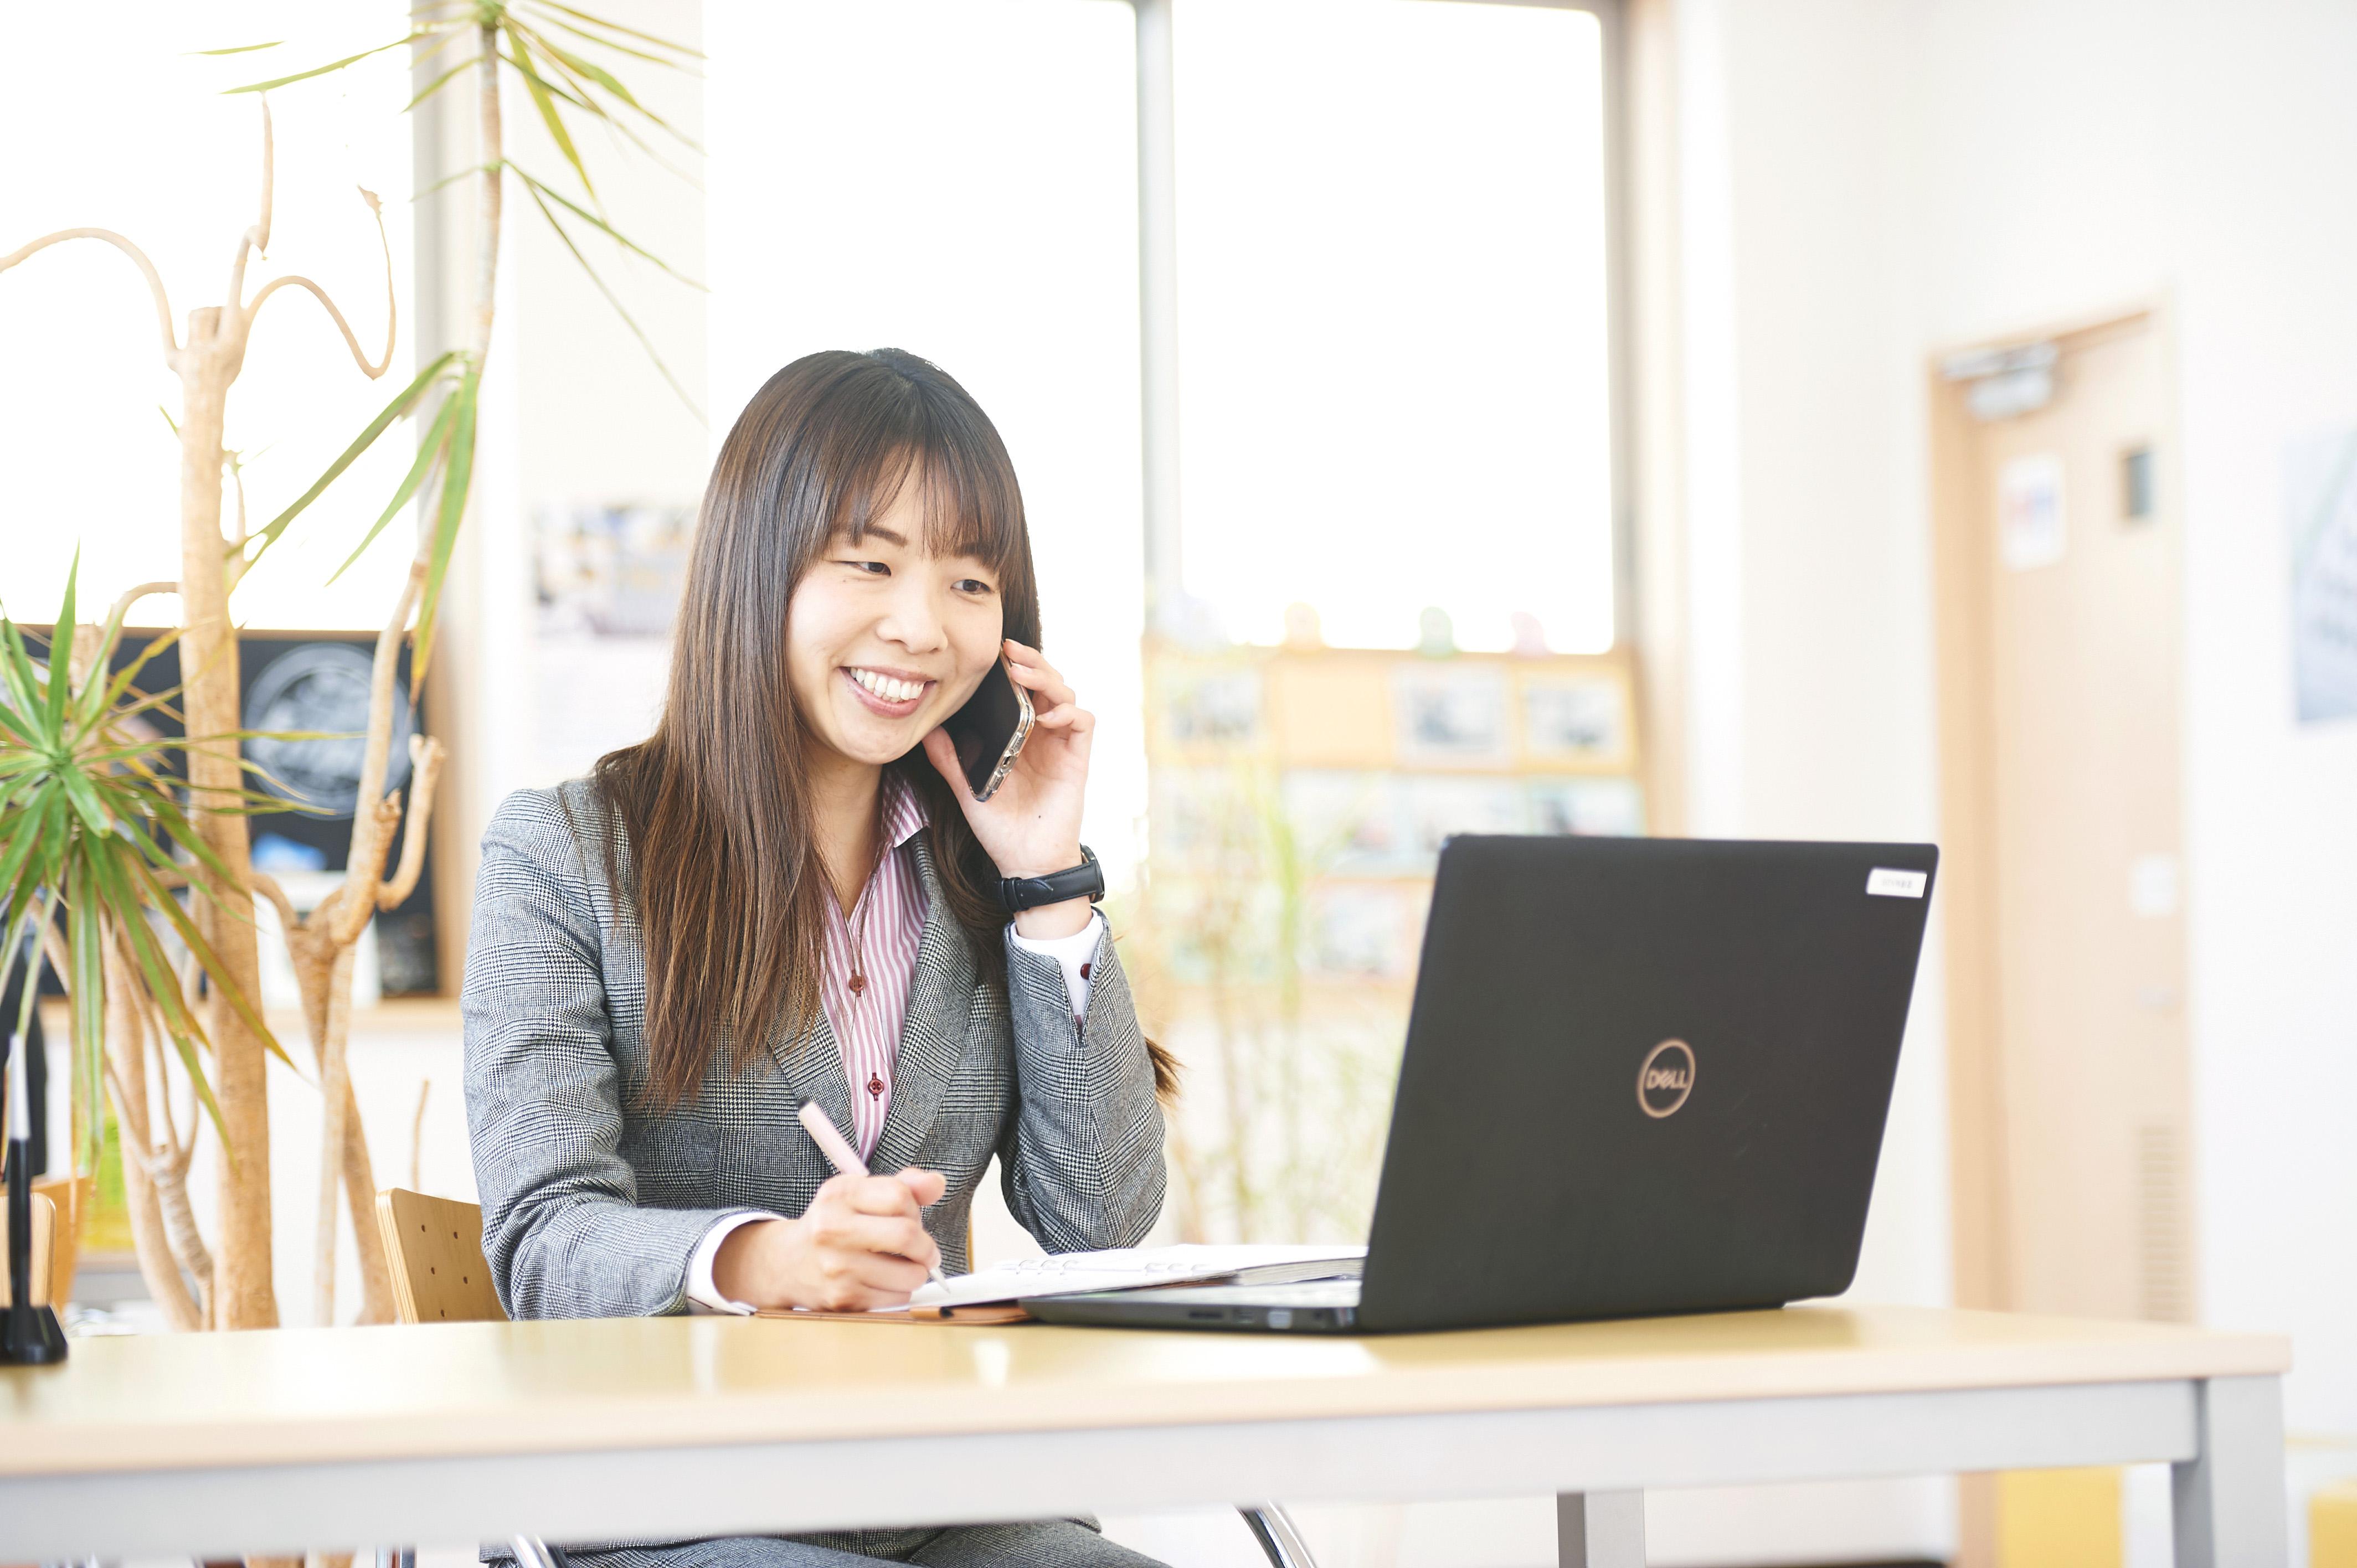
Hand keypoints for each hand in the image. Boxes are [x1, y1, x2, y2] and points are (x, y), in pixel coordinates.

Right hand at [711, 1167, 946, 1311]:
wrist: (787, 1263)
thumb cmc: (835, 1225)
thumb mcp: (861, 1195)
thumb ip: (903, 1186)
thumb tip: (937, 1183)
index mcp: (839, 1194)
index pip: (900, 1196)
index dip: (915, 1209)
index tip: (911, 1218)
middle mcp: (832, 1228)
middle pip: (907, 1235)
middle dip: (926, 1246)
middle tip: (926, 1251)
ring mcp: (836, 1267)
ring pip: (909, 1274)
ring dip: (917, 1272)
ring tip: (903, 1267)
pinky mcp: (842, 1299)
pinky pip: (897, 1298)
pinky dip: (900, 1291)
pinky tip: (884, 1282)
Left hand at [922, 638, 1094, 938]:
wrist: (1025, 862)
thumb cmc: (999, 828)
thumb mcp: (967, 790)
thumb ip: (950, 761)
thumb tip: (927, 730)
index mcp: (1018, 735)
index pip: (1022, 687)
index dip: (1014, 665)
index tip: (994, 653)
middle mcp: (1043, 734)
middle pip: (1046, 681)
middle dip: (1031, 661)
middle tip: (1009, 652)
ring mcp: (1061, 745)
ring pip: (1066, 694)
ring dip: (1048, 678)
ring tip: (1023, 675)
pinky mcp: (1078, 759)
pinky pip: (1083, 722)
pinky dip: (1068, 712)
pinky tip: (1047, 716)